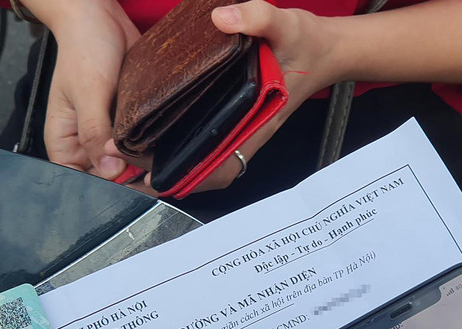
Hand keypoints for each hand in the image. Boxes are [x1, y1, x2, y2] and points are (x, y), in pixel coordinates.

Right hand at [40, 0, 139, 178]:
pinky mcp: (128, 122)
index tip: (122, 180)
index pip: (79, 180)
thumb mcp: (88, 94)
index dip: (100, 186)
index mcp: (65, 141)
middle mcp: (86, 140)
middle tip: (141, 165)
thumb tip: (110, 169)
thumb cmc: (84, 50)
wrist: (101, 18)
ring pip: (125, 161)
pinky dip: (148, 143)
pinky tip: (156, 138)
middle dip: (124, 174)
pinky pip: (138, 142)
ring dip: (139, 159)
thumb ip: (95, 134)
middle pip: (106, 175)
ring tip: (149, 150)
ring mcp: (108, 132)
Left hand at [106, 0, 338, 194]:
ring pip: (207, 160)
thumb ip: (257, 18)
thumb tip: (221, 18)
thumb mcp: (285, 23)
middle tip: (135, 164)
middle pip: (207, 171)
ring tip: (140, 153)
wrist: (327, 49)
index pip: (221, 168)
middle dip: (172, 173)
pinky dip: (188, 144)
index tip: (157, 172)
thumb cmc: (308, 44)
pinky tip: (165, 133)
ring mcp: (244, 128)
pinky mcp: (240, 118)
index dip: (190, 176)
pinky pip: (211, 142)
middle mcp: (249, 132)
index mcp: (258, 123)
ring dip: (177, 161)